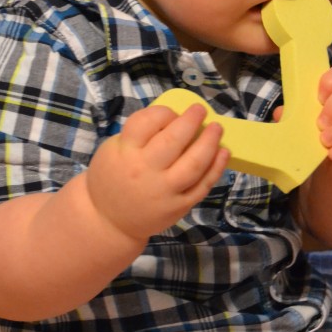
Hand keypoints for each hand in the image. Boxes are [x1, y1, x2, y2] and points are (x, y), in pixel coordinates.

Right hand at [85, 103, 228, 242]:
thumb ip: (138, 134)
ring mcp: (164, 190)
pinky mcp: (177, 206)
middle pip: (174, 140)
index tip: (173, 113)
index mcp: (125, 151)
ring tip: (216, 128)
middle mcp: (145, 170)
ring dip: (209, 142)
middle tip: (200, 110)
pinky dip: (216, 168)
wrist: (108, 221)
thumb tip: (175, 118)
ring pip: (193, 164)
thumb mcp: (113, 150)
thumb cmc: (111, 178)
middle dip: (191, 120)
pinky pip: (202, 186)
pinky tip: (223, 152)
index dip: (165, 112)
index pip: (148, 122)